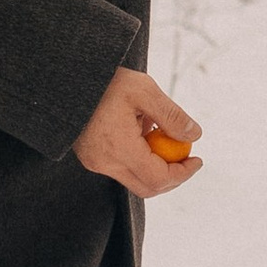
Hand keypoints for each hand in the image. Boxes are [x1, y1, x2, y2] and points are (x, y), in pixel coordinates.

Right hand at [72, 62, 202, 195]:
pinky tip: (142, 131)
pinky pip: (122, 168)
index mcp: (118, 148)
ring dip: (155, 165)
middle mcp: (104, 162)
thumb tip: (194, 135)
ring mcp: (95, 162)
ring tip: (159, 133)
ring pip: (135, 179)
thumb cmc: (106, 81)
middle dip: (172, 175)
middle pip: (147, 187)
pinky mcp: (91, 157)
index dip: (183, 173)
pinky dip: (139, 158)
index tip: (197, 159)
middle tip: (187, 156)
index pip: (158, 178)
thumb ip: (172, 116)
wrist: (70, 80)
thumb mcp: (144, 90)